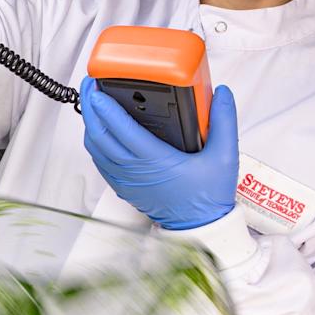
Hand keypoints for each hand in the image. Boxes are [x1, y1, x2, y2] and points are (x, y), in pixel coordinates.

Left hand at [79, 79, 240, 230]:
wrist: (199, 227)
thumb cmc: (207, 197)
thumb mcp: (224, 156)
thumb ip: (224, 121)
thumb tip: (222, 94)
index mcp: (155, 160)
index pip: (123, 129)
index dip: (106, 107)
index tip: (97, 89)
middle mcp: (134, 170)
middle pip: (100, 135)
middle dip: (91, 108)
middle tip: (89, 86)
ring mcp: (125, 179)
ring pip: (96, 148)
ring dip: (90, 124)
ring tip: (93, 103)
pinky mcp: (122, 186)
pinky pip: (100, 160)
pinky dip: (95, 141)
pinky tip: (100, 129)